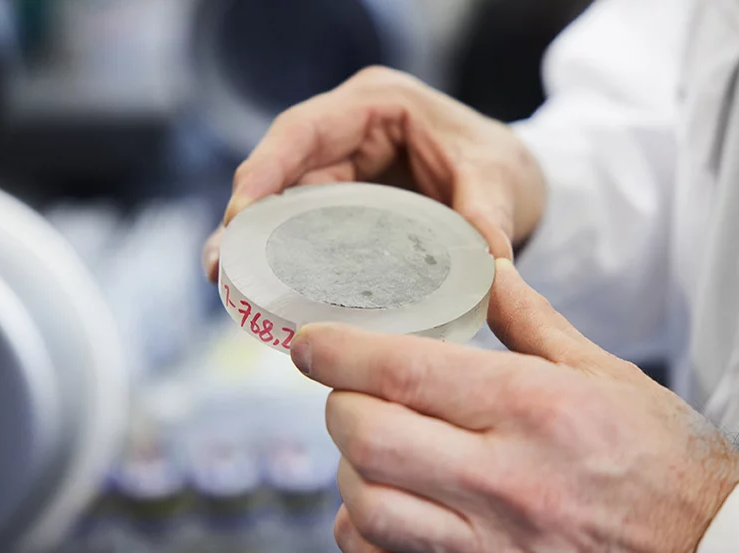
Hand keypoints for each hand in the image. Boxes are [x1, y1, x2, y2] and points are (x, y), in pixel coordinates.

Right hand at [202, 67, 546, 280]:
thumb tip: (490, 264)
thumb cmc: (503, 165)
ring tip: (229, 285)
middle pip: (282, 169)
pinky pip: (306, 225)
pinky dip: (285, 253)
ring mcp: (345, 166)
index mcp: (378, 104)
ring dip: (256, 241)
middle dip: (248, 216)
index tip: (241, 214)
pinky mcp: (348, 201)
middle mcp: (351, 131)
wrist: (518, 183)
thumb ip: (489, 214)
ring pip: (286, 201)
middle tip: (220, 265)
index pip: (305, 131)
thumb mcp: (499, 179)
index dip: (266, 169)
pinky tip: (265, 289)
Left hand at [290, 259, 738, 552]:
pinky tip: (386, 502)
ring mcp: (492, 543)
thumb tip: (486, 268)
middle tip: (346, 389)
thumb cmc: (664, 457)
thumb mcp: (603, 372)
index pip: (403, 370)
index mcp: (533, 407)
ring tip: (369, 445)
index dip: (337, 350)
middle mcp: (505, 478)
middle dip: (337, 404)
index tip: (310, 341)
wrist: (709, 547)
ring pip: (367, 506)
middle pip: (366, 436)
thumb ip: (531, 320)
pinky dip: (366, 528)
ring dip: (349, 468)